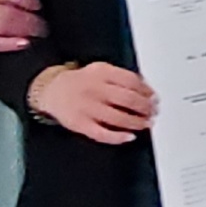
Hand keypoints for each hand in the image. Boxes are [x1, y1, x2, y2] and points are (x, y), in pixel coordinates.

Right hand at [36, 63, 154, 144]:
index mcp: (101, 73)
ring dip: (137, 122)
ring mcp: (87, 108)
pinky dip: (119, 137)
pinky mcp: (81, 124)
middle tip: (153, 112)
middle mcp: (94, 90)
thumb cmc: (81, 82)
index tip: (154, 97)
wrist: (51, 90)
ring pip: (119, 118)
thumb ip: (122, 77)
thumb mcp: (101, 70)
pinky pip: (103, 134)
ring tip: (146, 123)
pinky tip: (129, 136)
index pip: (132, 81)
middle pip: (128, 100)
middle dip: (146, 108)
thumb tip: (147, 89)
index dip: (147, 91)